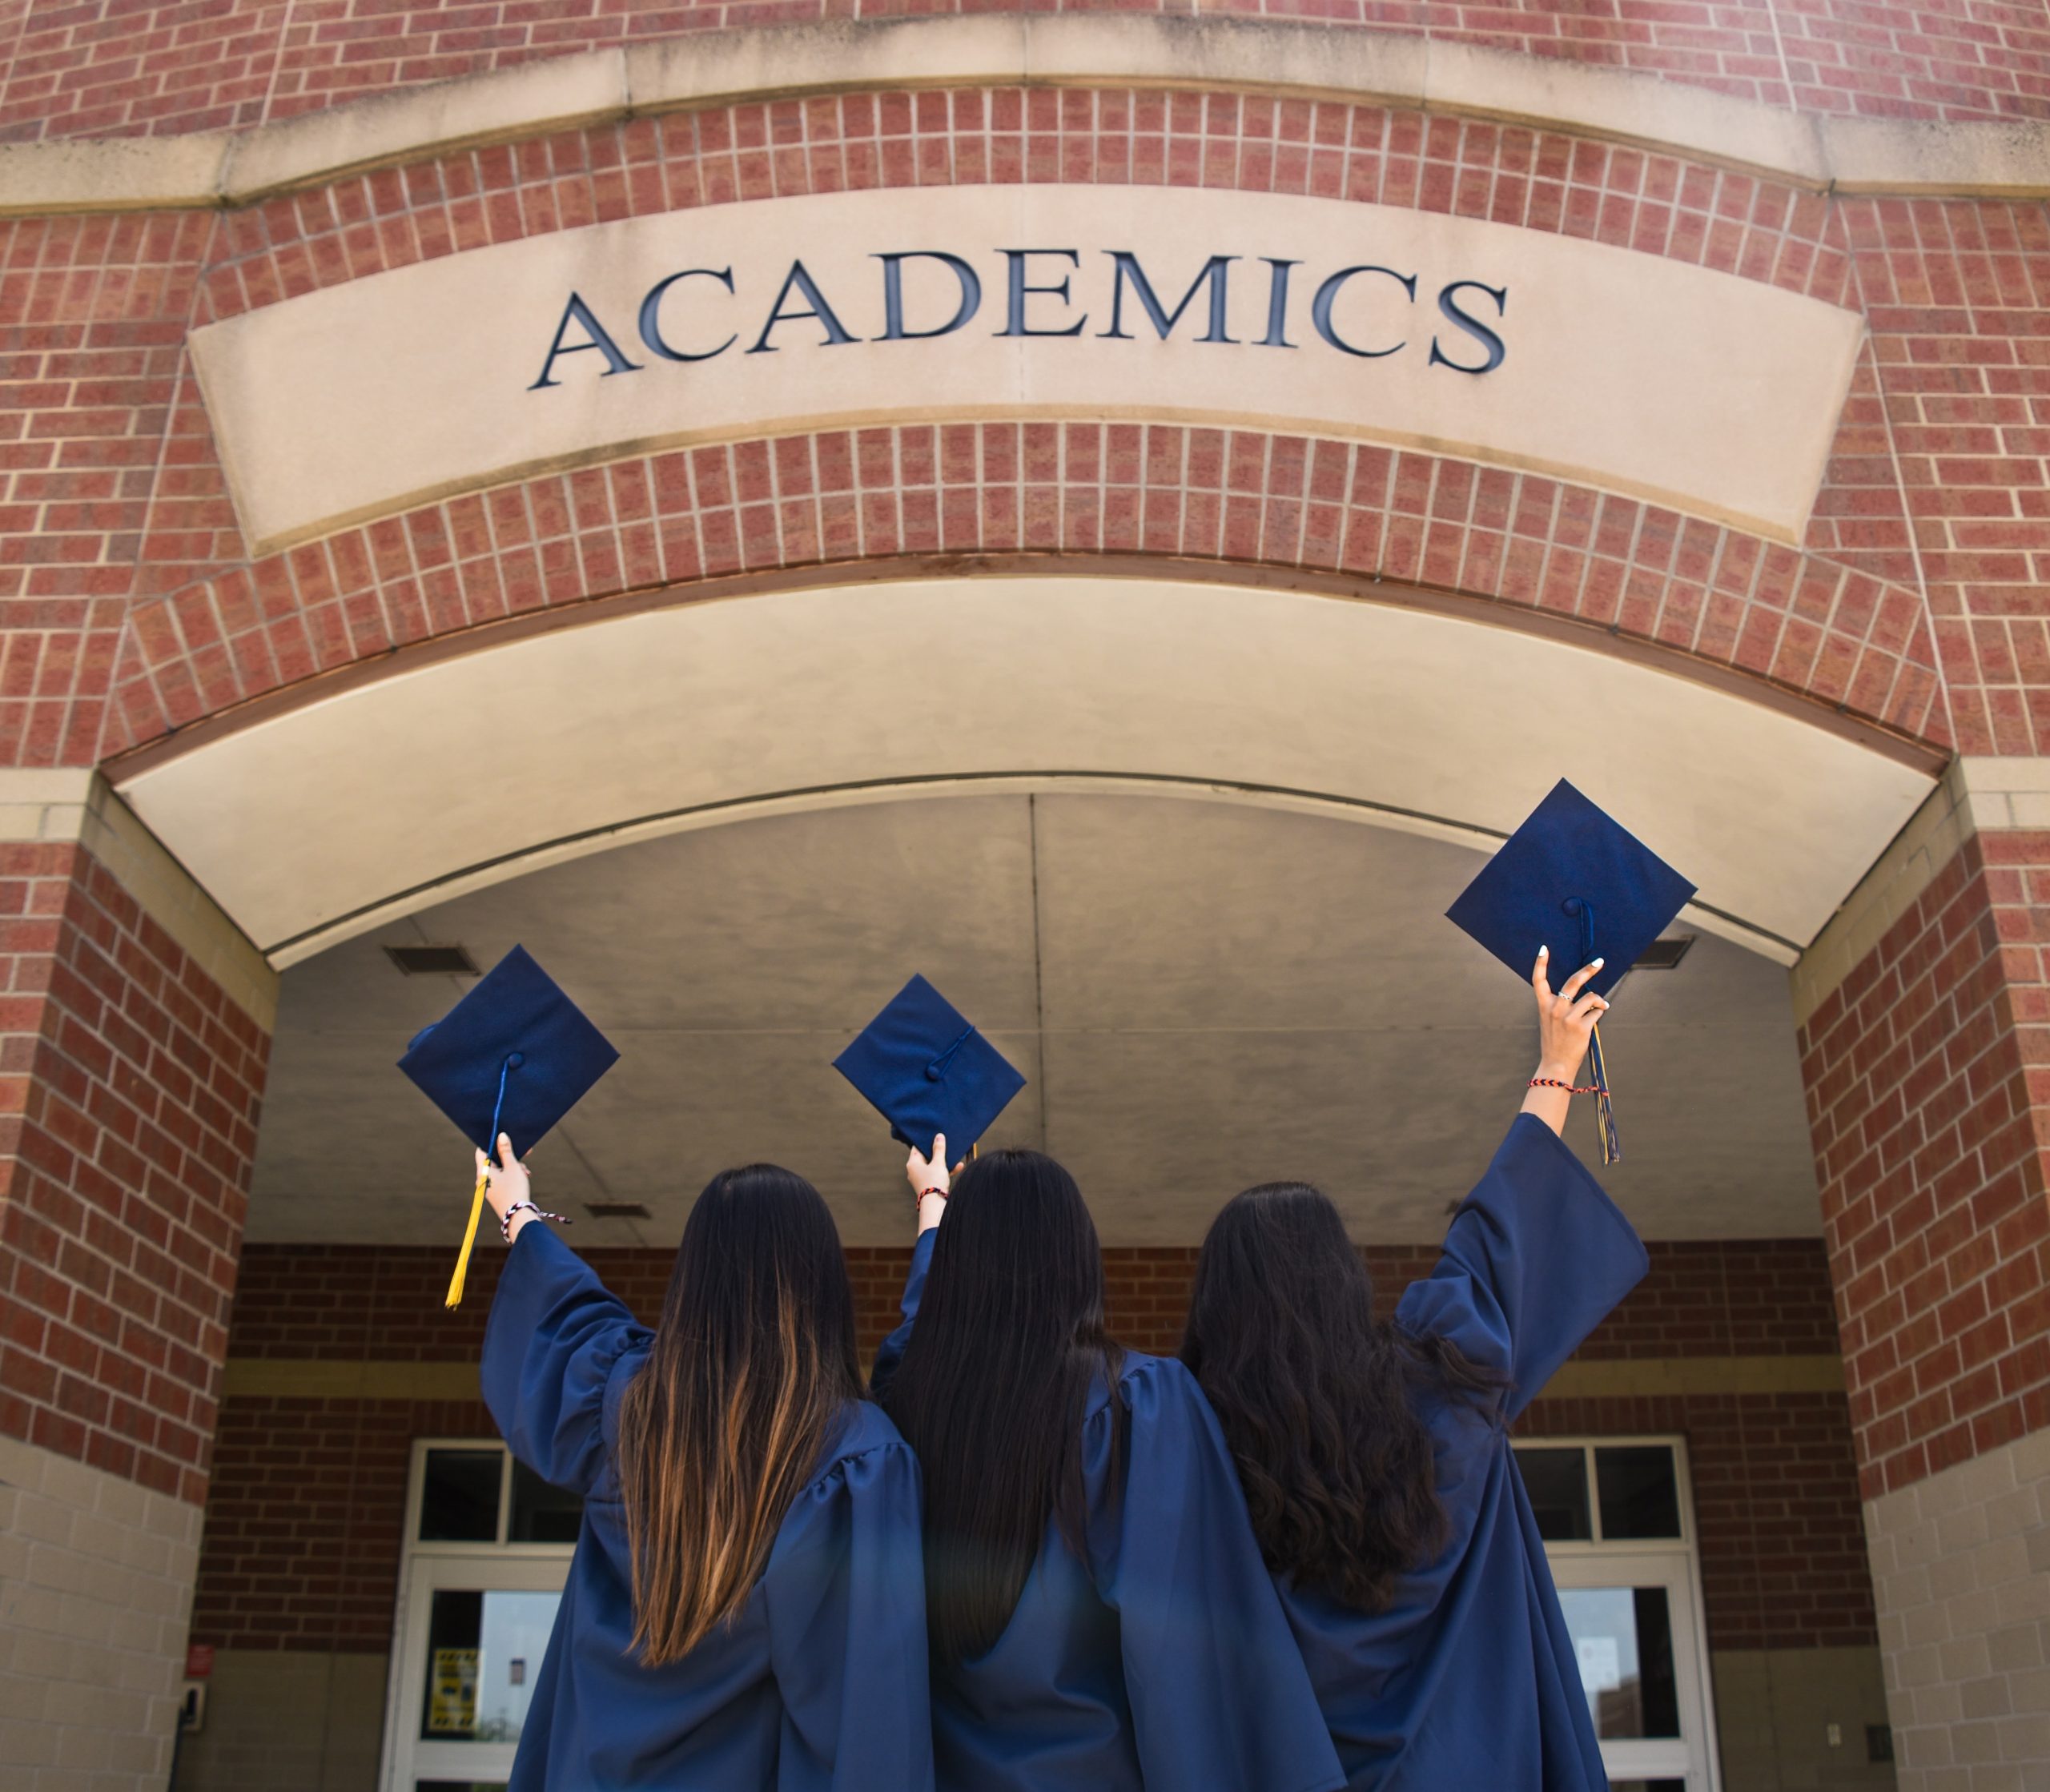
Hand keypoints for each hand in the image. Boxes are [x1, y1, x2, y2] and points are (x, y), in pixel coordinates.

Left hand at [475, 1133, 530, 1228]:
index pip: (481, 1151)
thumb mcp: (513, 1167)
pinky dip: (511, 1176)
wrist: (518, 1216)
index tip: (504, 1138)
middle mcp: (482, 1179)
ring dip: (513, 1167)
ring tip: (525, 1171)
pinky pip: (501, 1179)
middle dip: (509, 1156)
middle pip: (493, 1161)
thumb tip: (501, 1135)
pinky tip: (523, 1177)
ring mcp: (488, 1188)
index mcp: (482, 1171)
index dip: (492, 1143)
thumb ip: (506, 1150)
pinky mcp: (495, 1194)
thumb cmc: (515, 1189)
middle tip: (525, 1154)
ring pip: (499, 1170)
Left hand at [905, 1133, 960, 1198]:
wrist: (935, 1204)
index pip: (917, 1147)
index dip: (926, 1141)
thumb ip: (939, 1149)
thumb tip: (938, 1136)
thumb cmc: (933, 1182)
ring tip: (954, 1156)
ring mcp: (921, 1178)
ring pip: (933, 1166)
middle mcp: (915, 1170)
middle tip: (945, 1144)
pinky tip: (959, 1166)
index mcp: (912, 1163)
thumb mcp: (938, 1162)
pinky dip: (946, 1170)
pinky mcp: (929, 1184)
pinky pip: (937, 1174)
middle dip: (938, 1152)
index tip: (934, 1136)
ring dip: (944, 1161)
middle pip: (926, 1156)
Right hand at [1531, 946, 1608, 1076]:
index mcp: (1544, 1005)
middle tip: (1600, 962)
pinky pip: (1597, 1011)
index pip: (1538, 980)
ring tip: (1600, 1005)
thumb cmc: (1555, 1040)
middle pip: (1573, 982)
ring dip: (1599, 1001)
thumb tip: (1587, 992)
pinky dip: (1599, 1013)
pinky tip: (1594, 1021)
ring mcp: (1568, 1017)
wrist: (1556, 1064)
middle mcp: (1555, 1008)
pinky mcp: (1582, 1026)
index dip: (1540, 963)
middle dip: (1589, 970)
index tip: (1544, 949)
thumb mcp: (1550, 1020)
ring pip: (1591, 997)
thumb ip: (1561, 1005)